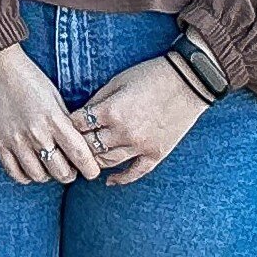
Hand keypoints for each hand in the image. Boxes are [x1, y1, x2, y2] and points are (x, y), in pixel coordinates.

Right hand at [0, 44, 101, 186]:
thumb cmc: (30, 79)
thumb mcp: (56, 98)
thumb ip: (66, 124)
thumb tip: (79, 148)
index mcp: (55, 120)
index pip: (80, 155)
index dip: (90, 169)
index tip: (91, 171)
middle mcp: (37, 134)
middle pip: (61, 172)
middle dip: (70, 174)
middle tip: (70, 168)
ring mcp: (16, 140)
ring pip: (39, 176)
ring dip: (48, 175)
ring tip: (49, 166)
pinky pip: (16, 174)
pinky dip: (26, 176)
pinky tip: (31, 166)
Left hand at [73, 54, 207, 184]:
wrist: (189, 81)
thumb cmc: (151, 75)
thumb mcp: (118, 81)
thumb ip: (98, 99)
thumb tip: (82, 114)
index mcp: (111, 111)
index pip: (78, 125)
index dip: (70, 124)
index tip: (67, 124)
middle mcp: (123, 132)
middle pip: (89, 146)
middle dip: (77, 144)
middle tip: (71, 145)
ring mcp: (140, 146)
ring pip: (107, 162)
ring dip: (94, 161)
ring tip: (85, 160)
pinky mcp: (156, 154)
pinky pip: (135, 173)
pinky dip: (120, 179)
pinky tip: (109, 181)